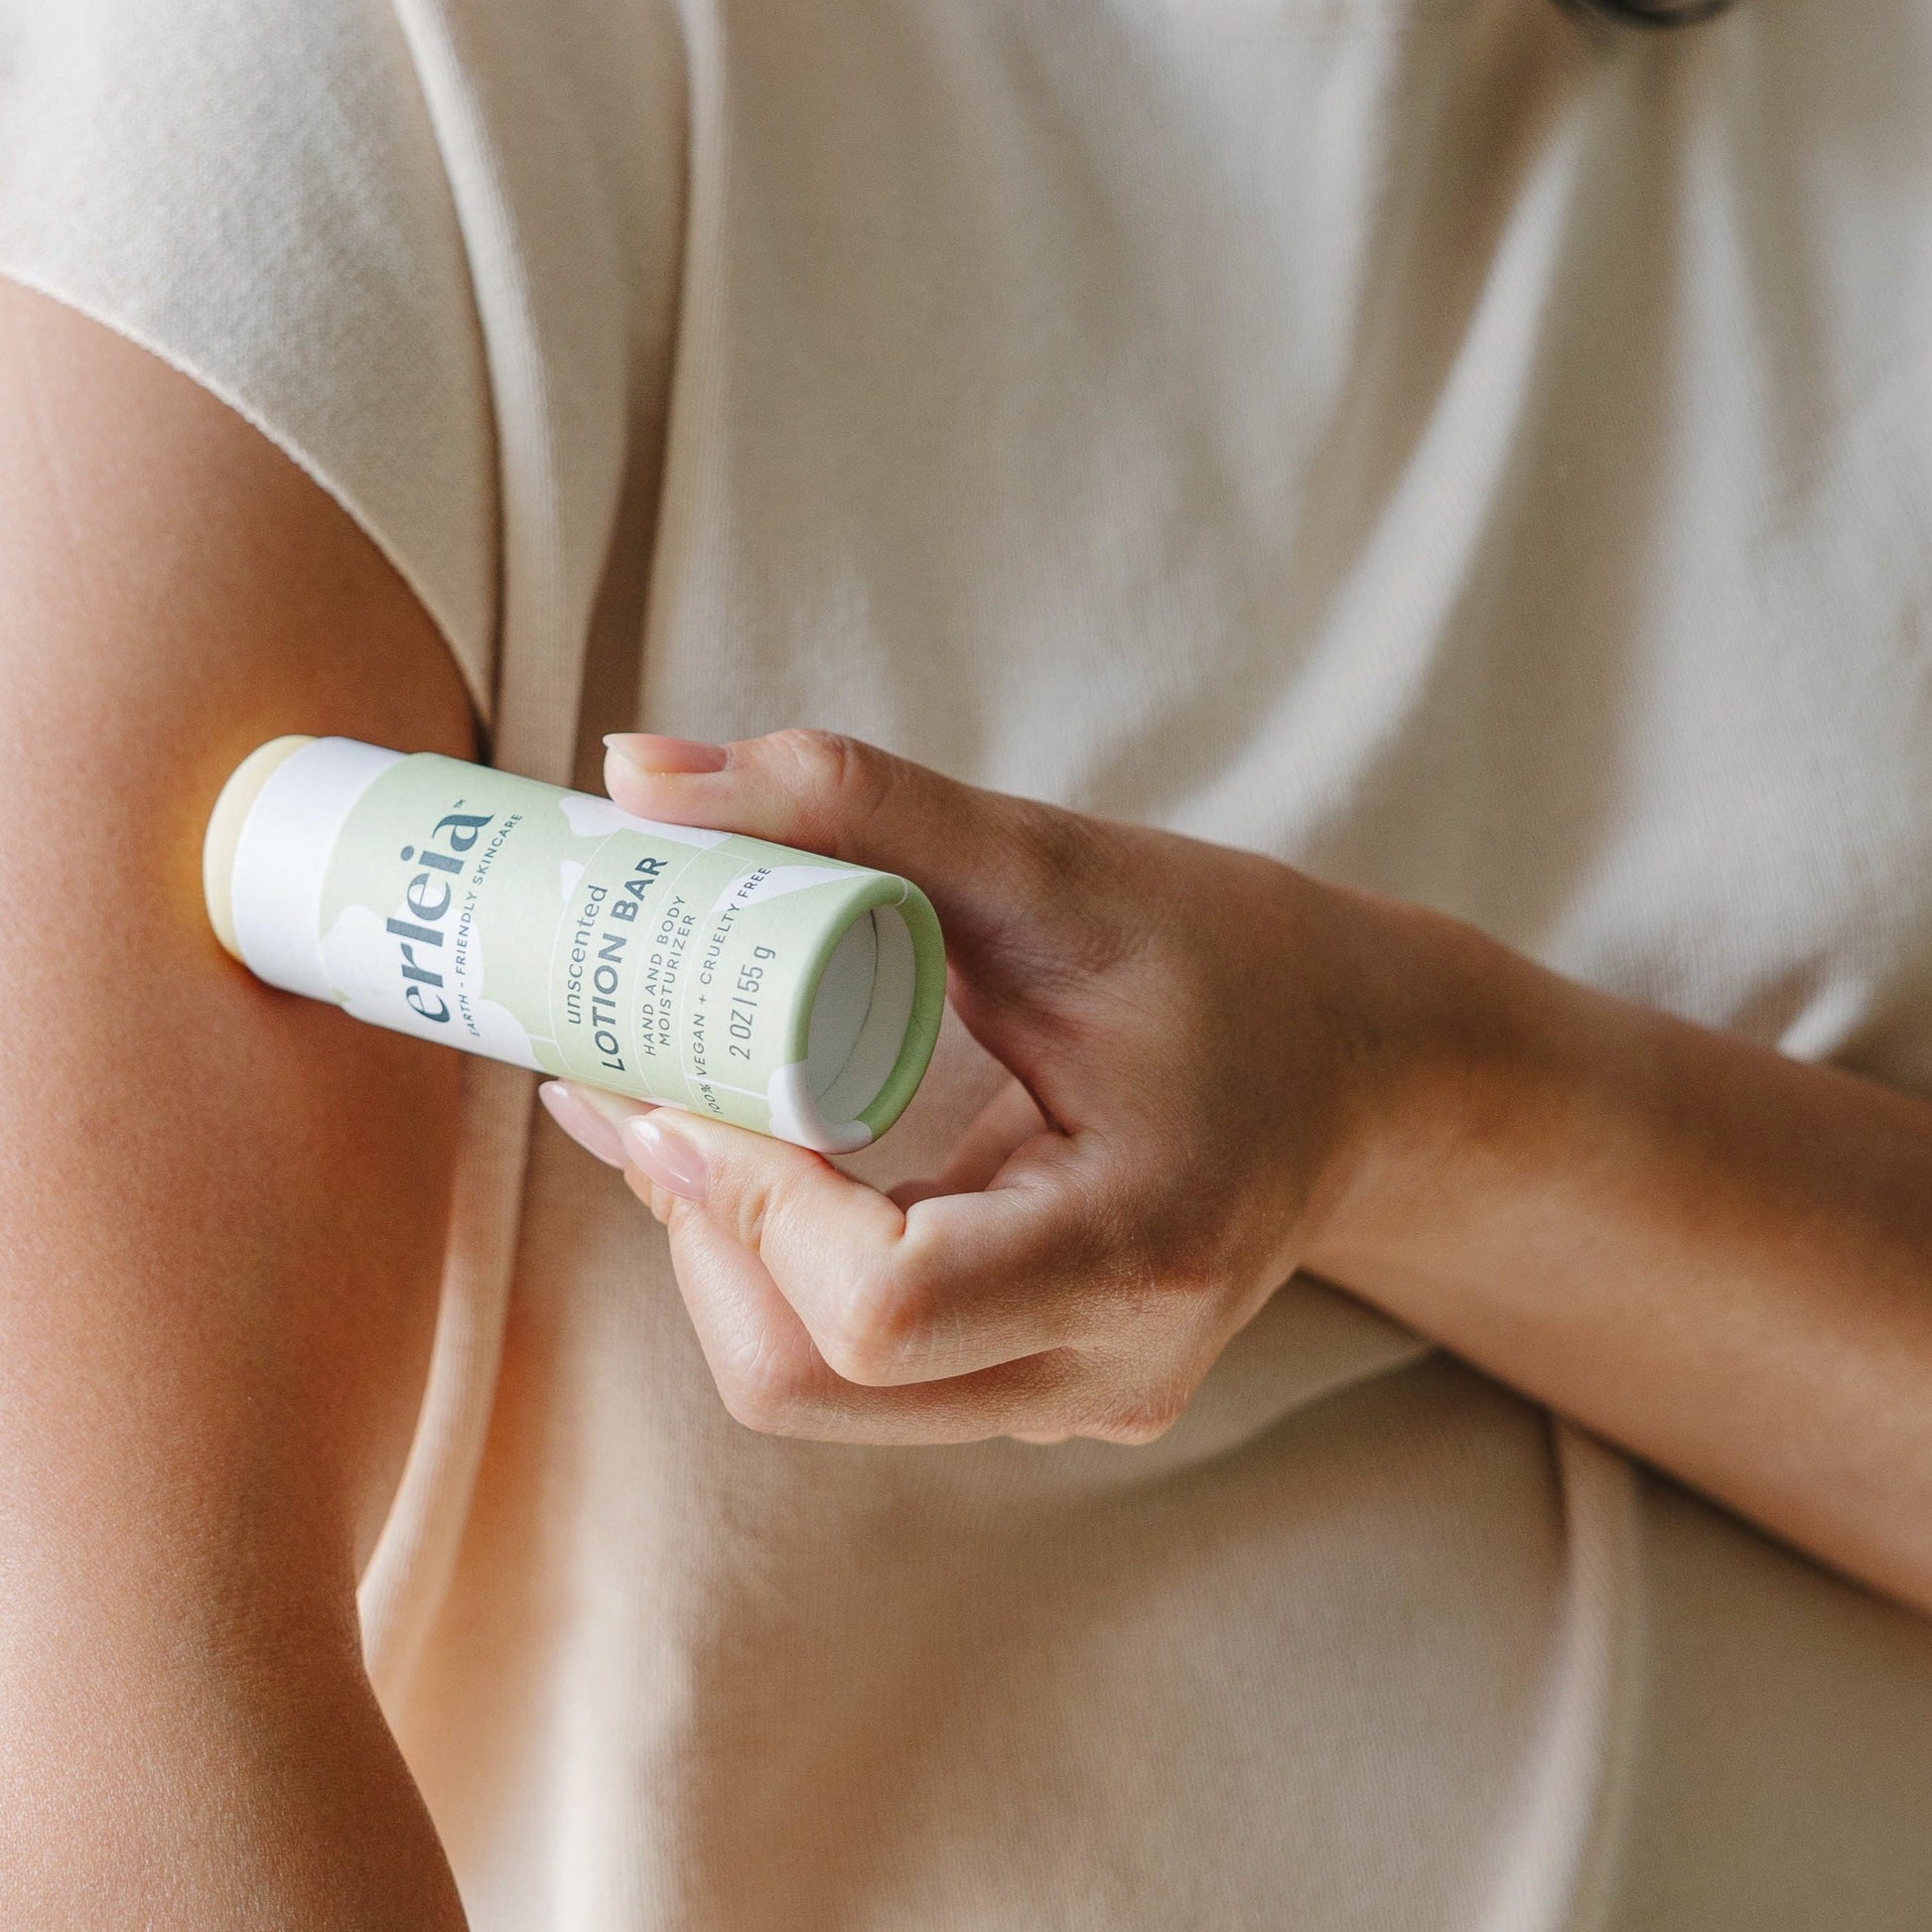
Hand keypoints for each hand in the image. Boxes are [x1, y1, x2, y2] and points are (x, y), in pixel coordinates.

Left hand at [539, 728, 1455, 1444]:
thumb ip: (851, 803)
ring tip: (686, 1113)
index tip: (663, 1077)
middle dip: (697, 1229)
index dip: (740, 1198)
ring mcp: (1079, 1404)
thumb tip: (635, 772)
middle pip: (812, 1376)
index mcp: (1137, 1248)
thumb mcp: (1052, 864)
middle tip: (645, 1087)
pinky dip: (779, 1274)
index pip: (879, 1304)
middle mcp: (1108, 1370)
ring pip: (816, 1392)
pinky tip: (761, 1165)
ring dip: (719, 1255)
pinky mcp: (1050, 1395)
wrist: (1371, 1070)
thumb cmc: (1237, 957)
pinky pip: (864, 1376)